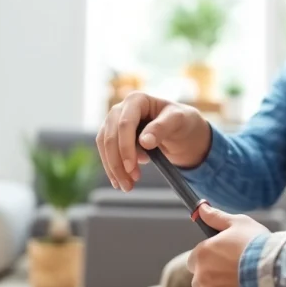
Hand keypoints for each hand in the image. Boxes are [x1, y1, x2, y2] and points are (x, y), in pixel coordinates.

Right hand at [95, 91, 210, 190]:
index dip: (125, 147)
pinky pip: (106, 151)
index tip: (131, 168)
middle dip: (117, 162)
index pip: (124, 124)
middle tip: (129, 184)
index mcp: (137, 100)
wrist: (181, 130)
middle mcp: (121, 108)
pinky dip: (112, 167)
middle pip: (110, 136)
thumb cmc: (181, 121)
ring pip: (105, 145)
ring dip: (113, 168)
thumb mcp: (178, 121)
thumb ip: (162, 128)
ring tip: (127, 186)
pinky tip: (120, 180)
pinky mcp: (113, 135)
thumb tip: (144, 141)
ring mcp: (114, 122)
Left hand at [187, 205, 269, 286]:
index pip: (194, 258)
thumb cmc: (256, 245)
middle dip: (212, 272)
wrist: (273, 269)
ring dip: (218, 284)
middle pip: (200, 276)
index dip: (208, 256)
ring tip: (238, 277)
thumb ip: (216, 217)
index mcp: (202, 254)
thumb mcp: (238, 223)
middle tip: (232, 267)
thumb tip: (202, 209)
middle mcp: (202, 275)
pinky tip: (239, 285)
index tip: (222, 256)